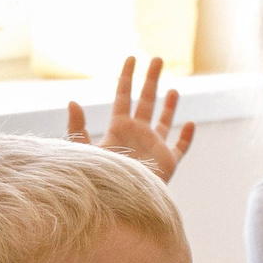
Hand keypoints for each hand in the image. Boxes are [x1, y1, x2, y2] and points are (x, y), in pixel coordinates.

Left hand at [67, 57, 194, 183]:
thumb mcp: (84, 151)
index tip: (132, 58)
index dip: (127, 77)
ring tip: (174, 90)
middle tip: (158, 59)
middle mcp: (138, 134)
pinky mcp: (167, 163)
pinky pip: (180, 147)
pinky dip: (186, 137)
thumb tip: (72, 101)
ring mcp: (153, 148)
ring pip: (164, 121)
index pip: (123, 96)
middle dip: (152, 79)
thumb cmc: (99, 180)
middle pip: (147, 101)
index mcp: (119, 128)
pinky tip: (191, 125)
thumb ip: (76, 128)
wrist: (118, 204)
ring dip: (169, 106)